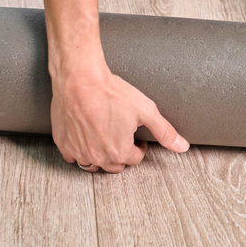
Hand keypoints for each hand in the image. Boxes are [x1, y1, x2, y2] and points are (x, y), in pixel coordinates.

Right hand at [50, 60, 189, 172]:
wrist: (80, 79)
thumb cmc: (112, 92)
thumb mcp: (146, 110)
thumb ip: (165, 131)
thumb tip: (182, 147)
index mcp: (120, 152)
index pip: (134, 159)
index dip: (138, 148)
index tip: (136, 139)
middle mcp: (98, 157)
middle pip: (114, 166)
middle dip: (121, 155)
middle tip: (121, 138)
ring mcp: (78, 152)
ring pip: (93, 164)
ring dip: (101, 156)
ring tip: (105, 139)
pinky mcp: (63, 144)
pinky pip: (73, 156)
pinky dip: (80, 150)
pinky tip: (85, 137)